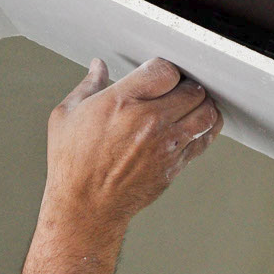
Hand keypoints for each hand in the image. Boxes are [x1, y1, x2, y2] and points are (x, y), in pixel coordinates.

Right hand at [44, 56, 222, 225]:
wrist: (85, 205)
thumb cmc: (72, 162)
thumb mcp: (67, 114)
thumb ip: (89, 85)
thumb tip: (98, 67)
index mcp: (122, 101)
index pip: (165, 70)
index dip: (165, 69)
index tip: (158, 74)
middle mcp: (149, 120)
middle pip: (191, 89)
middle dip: (185, 85)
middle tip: (177, 87)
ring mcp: (166, 144)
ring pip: (206, 113)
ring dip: (201, 104)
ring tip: (191, 103)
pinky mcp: (175, 165)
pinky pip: (204, 139)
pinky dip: (206, 128)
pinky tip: (197, 124)